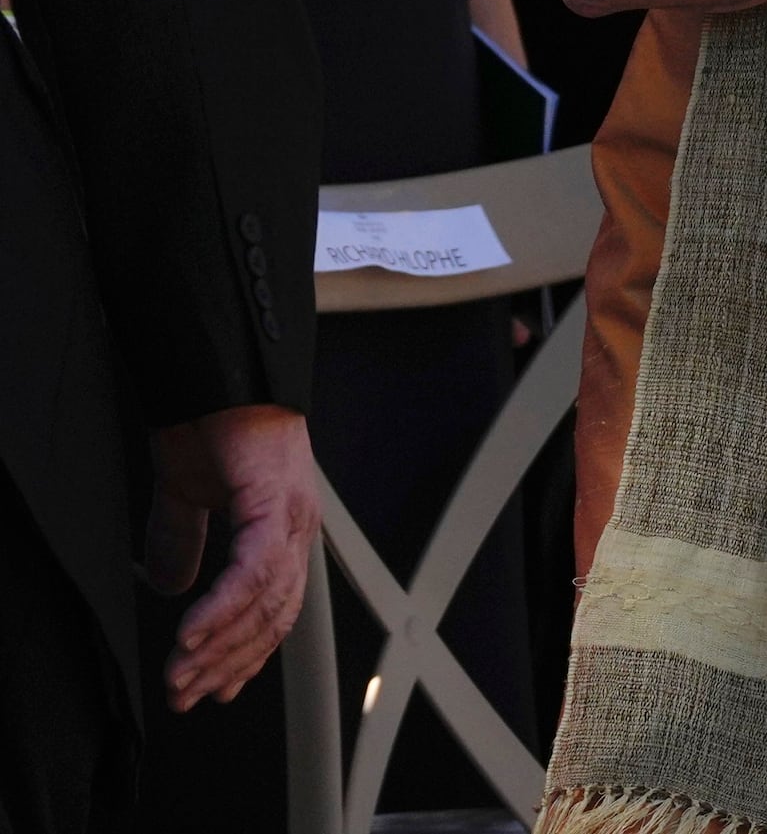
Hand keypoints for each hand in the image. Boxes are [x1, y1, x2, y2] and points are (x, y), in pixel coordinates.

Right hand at [147, 404, 318, 711]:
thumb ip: (183, 537)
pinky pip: (254, 571)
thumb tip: (170, 584)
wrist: (220, 368)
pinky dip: (222, 607)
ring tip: (180, 677)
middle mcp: (298, 527)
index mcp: (284, 527)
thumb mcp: (190, 489)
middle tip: (185, 696)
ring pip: (264, 604)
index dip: (247, 655)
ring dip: (218, 647)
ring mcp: (292, 516)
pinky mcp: (275, 503)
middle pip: (272, 617)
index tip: (217, 691)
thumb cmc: (214, 417)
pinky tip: (192, 634)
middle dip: (226, 664)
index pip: (274, 609)